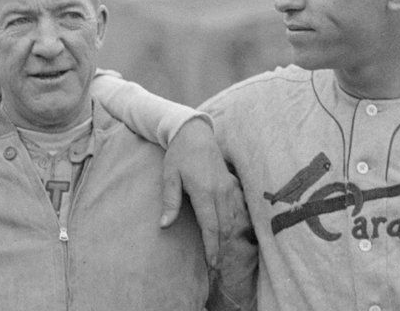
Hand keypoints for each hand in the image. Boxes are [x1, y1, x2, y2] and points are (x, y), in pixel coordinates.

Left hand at [160, 117, 234, 269]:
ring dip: (226, 238)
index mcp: (204, 192)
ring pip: (231, 220)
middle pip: (224, 228)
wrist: (195, 134)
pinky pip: (235, 210)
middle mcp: (220, 192)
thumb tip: (164, 225)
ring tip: (219, 254)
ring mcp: (229, 188)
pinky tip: (226, 234)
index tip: (211, 263)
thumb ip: (170, 201)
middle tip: (215, 266)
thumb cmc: (178, 155)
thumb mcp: (169, 176)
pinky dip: (231, 224)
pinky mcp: (232, 185)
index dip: (211, 247)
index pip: (210, 227)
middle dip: (220, 248)